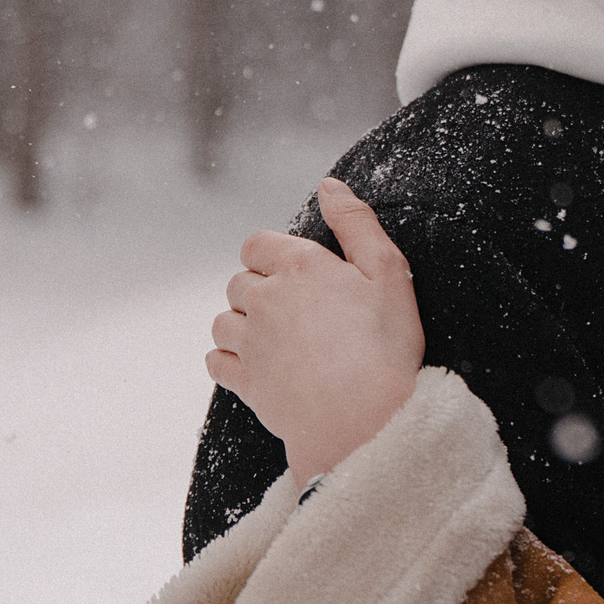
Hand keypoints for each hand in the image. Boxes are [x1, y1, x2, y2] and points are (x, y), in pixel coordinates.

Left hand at [208, 177, 425, 480]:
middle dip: (260, 291)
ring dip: (242, 326)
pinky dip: (228, 360)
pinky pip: (216, 360)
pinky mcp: (244, 381)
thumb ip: (356, 222)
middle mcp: (264, 298)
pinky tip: (256, 366)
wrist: (366, 419)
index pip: (256, 244)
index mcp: (299, 266)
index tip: (297, 276)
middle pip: (239, 282)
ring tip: (278, 341)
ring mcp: (249, 341)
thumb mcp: (388, 272)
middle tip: (299, 313)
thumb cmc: (386, 345)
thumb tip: (328, 185)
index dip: (272, 256)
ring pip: (224, 321)